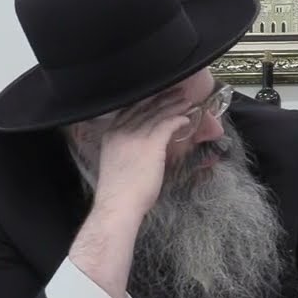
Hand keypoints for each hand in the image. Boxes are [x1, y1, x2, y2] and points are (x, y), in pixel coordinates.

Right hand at [93, 89, 191, 214]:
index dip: (146, 102)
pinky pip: (167, 125)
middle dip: (163, 99)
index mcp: (111, 134)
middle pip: (145, 108)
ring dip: (174, 106)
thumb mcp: (117, 162)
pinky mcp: (151, 144)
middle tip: (177, 93)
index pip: (130, 111)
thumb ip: (127, 149)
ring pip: (158, 114)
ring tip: (186, 101)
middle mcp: (122, 131)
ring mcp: (136, 136)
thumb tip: (143, 148)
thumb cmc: (120, 191)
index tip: (158, 97)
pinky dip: (178, 120)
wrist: (119, 204)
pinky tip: (186, 119)